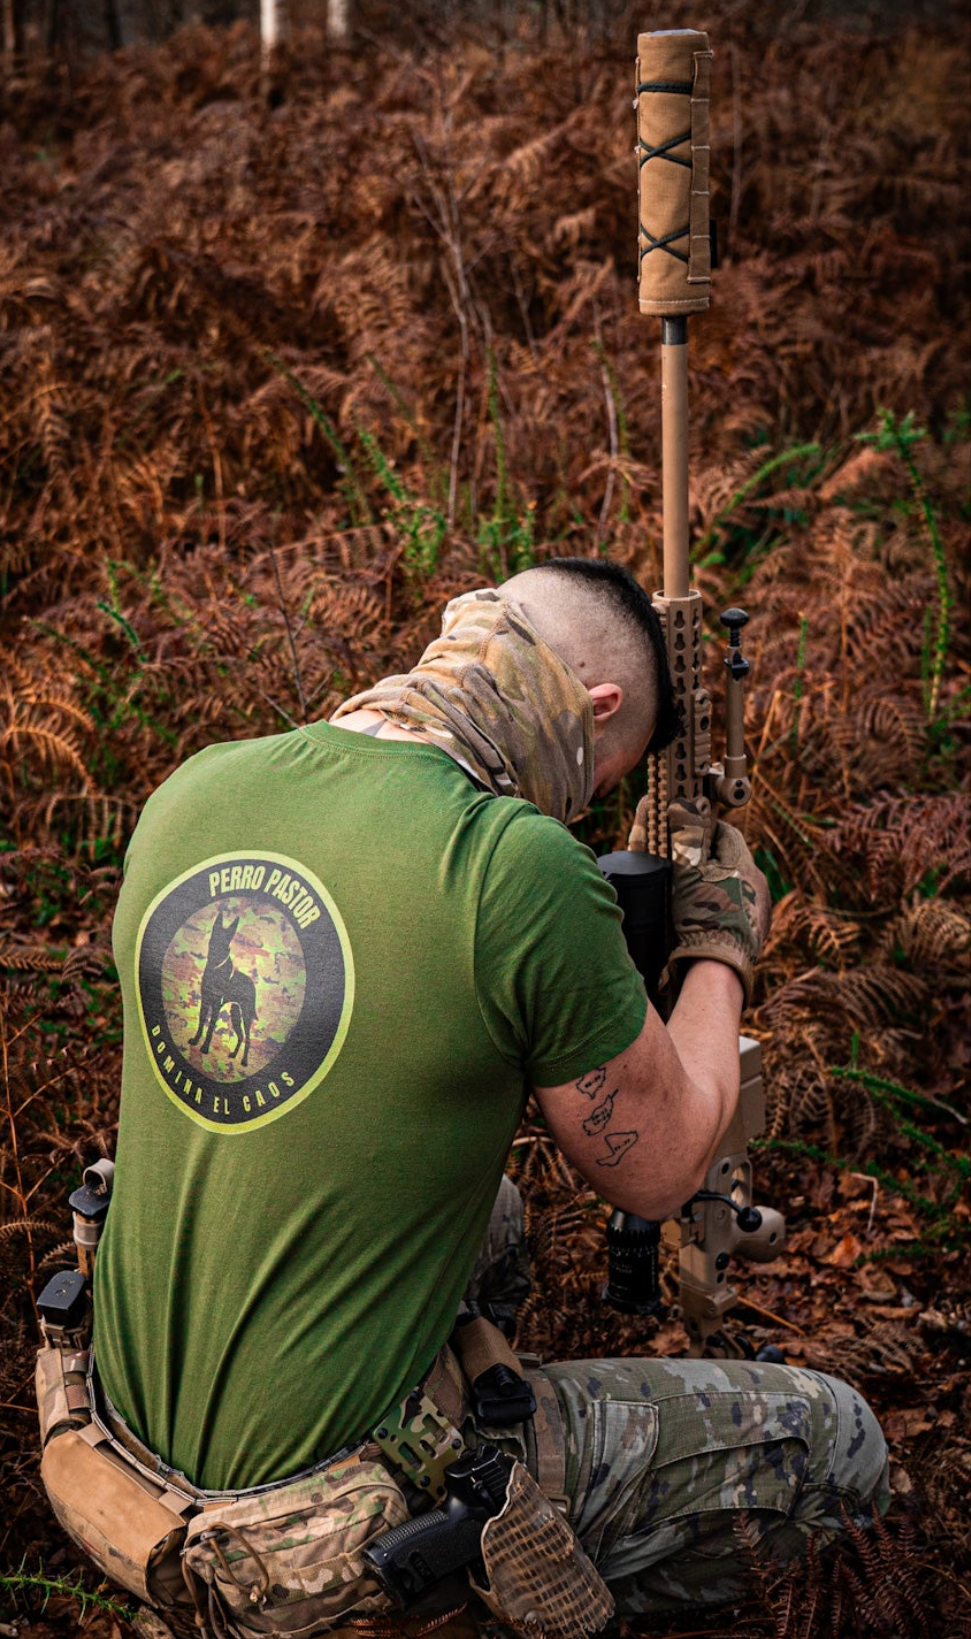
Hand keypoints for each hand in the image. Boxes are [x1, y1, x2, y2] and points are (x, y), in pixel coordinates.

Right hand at [665, 800, 770, 1004]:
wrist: (721, 966)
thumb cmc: (702, 916)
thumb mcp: (686, 871)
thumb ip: (685, 837)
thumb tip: (681, 805)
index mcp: (743, 861)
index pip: (725, 832)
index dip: (704, 831)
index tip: (686, 837)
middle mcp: (758, 880)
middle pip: (731, 860)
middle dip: (709, 860)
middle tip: (685, 869)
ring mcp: (761, 906)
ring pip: (736, 885)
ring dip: (717, 885)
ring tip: (693, 896)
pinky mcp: (759, 929)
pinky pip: (741, 908)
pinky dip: (725, 908)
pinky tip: (707, 918)